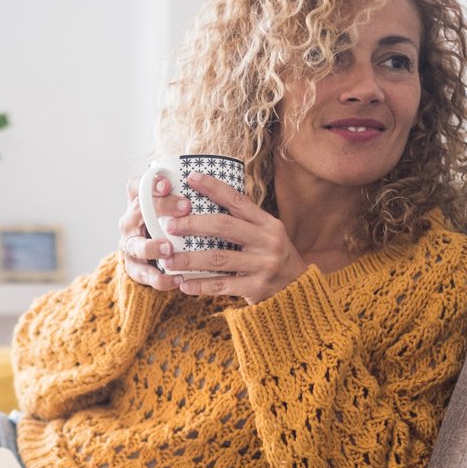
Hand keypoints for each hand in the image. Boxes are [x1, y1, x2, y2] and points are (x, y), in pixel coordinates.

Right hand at [118, 174, 190, 290]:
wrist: (151, 258)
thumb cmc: (170, 226)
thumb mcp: (174, 210)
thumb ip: (187, 200)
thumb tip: (222, 188)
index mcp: (138, 203)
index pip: (136, 187)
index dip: (149, 184)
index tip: (168, 183)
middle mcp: (130, 222)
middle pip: (138, 210)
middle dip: (161, 207)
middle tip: (185, 207)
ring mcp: (130, 246)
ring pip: (135, 245)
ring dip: (151, 247)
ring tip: (168, 249)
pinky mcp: (133, 268)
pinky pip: (144, 274)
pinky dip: (159, 279)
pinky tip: (177, 279)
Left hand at [162, 172, 308, 304]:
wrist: (299, 290)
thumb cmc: (272, 256)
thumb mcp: (266, 234)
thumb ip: (243, 221)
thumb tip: (205, 202)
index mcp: (268, 224)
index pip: (237, 200)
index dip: (213, 187)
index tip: (191, 177)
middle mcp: (267, 241)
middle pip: (224, 226)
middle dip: (192, 224)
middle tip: (169, 225)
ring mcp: (263, 265)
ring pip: (218, 258)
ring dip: (189, 259)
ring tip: (167, 260)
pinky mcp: (256, 288)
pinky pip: (222, 286)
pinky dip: (200, 285)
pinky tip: (183, 284)